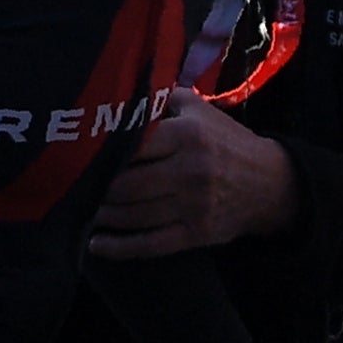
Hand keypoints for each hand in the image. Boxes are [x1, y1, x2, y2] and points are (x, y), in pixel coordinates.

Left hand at [87, 87, 298, 259]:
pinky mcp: (195, 235)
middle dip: (96, 187)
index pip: (133, 143)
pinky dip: (118, 247)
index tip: (78, 152)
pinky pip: (149, 245)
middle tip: (73, 185)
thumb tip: (118, 94)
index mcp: (188, 135)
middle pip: (126, 184)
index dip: (102, 150)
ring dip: (101, 214)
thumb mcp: (199, 110)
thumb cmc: (224, 141)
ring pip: (133, 215)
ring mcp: (192, 207)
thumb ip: (161, 100)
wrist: (269, 183)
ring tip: (80, 207)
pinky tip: (96, 244)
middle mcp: (189, 171)